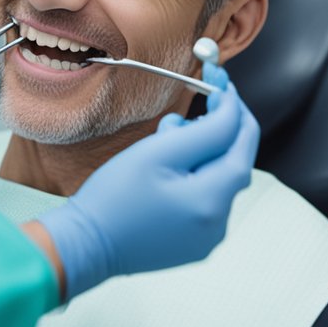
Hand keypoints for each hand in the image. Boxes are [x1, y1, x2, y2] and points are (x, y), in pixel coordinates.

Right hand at [36, 64, 258, 298]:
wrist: (85, 245)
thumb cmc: (113, 199)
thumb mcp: (157, 153)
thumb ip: (203, 130)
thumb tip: (231, 110)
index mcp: (212, 200)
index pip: (242, 141)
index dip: (233, 106)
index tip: (221, 81)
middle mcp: (219, 223)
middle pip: (233, 160)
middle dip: (218, 127)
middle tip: (200, 99)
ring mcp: (208, 236)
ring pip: (219, 178)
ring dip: (204, 151)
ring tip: (168, 137)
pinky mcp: (195, 242)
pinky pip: (206, 198)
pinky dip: (196, 175)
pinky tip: (167, 168)